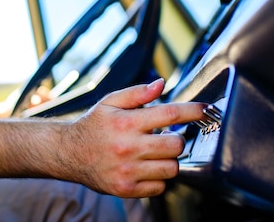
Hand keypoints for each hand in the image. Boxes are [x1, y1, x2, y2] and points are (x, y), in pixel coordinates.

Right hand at [59, 78, 205, 197]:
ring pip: (172, 168)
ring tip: (155, 153)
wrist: (69, 153)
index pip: (170, 114)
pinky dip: (158, 177)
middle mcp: (128, 147)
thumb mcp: (110, 102)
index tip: (205, 109)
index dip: (192, 111)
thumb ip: (137, 93)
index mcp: (126, 123)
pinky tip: (146, 167)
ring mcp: (128, 170)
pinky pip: (160, 186)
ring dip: (169, 159)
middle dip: (177, 139)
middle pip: (176, 144)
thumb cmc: (93, 126)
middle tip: (166, 136)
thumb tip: (161, 85)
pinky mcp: (126, 188)